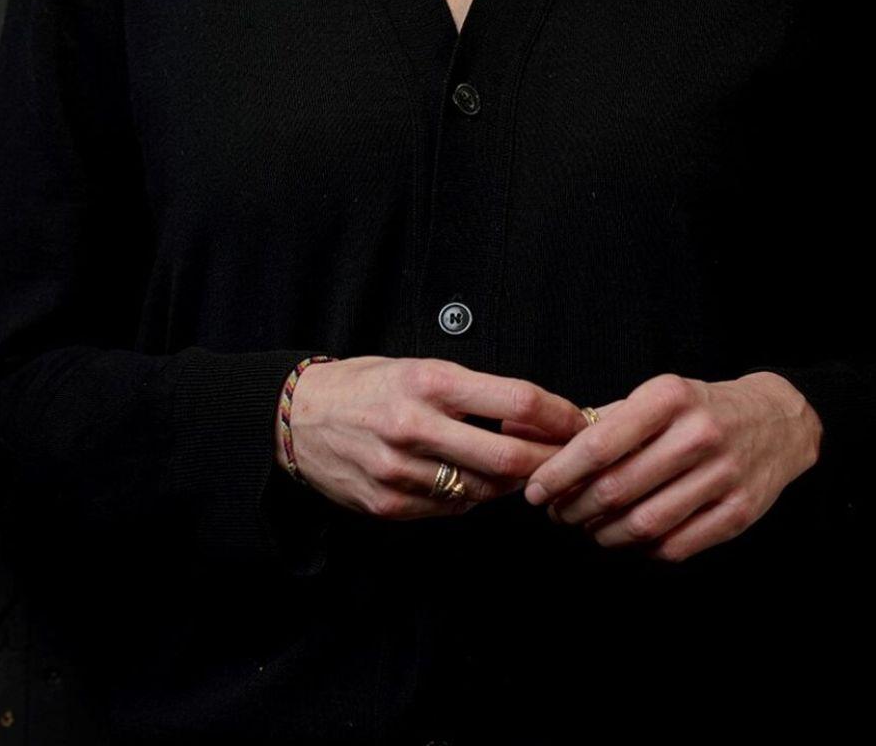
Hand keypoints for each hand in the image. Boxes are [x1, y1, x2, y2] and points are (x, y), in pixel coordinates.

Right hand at [287, 356, 589, 520]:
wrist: (297, 417)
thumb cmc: (365, 385)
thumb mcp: (418, 367)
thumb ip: (470, 392)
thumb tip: (528, 418)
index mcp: (429, 381)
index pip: (516, 401)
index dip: (558, 415)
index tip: (579, 422)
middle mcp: (415, 425)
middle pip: (507, 456)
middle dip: (548, 463)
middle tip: (569, 462)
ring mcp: (400, 470)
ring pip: (482, 490)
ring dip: (510, 484)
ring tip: (519, 470)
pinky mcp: (388, 504)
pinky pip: (449, 508)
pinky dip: (470, 497)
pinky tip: (471, 482)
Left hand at [504, 371, 822, 563]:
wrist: (778, 421)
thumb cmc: (700, 408)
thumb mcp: (655, 396)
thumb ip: (598, 419)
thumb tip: (527, 432)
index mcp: (669, 398)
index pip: (598, 443)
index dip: (558, 473)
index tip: (535, 490)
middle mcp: (698, 435)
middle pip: (616, 490)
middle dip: (574, 509)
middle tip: (558, 513)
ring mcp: (722, 477)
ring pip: (642, 524)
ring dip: (603, 535)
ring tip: (588, 528)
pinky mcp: (739, 513)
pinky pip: (675, 546)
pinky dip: (642, 549)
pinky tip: (630, 537)